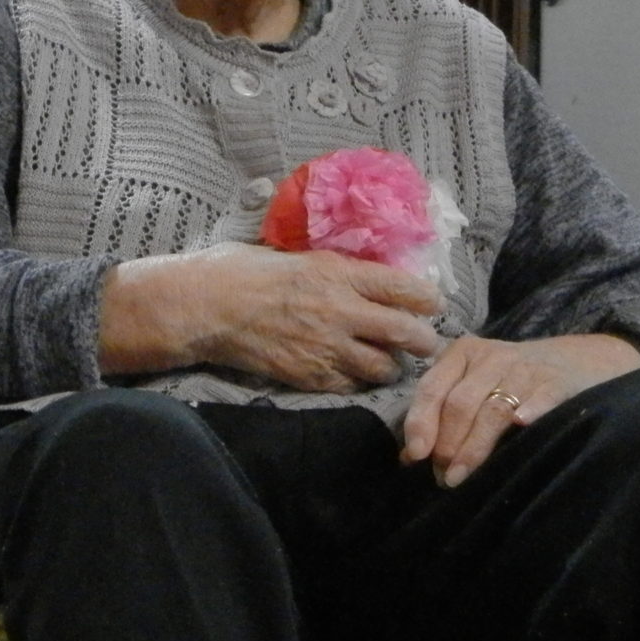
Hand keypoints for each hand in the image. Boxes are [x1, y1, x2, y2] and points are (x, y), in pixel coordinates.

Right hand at [101, 243, 443, 392]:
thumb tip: (357, 268)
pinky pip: (350, 386)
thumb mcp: (293, 254)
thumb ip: (330, 266)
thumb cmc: (240, 270)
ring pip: (383, 367)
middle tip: (427, 342)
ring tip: (389, 362)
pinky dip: (357, 382)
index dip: (427, 298)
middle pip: (406, 333)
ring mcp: (326, 348)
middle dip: (424, 340)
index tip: (434, 303)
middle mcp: (341, 311)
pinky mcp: (309, 376)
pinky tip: (353, 374)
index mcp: (338, 273)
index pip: (403, 287)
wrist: (204, 307)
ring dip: (392, 366)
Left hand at [401, 333, 639, 486]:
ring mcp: (525, 369)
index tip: (416, 456)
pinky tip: (521, 428)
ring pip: (492, 410)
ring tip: (462, 476)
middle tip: (443, 477)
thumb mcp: (474, 386)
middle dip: (447, 444)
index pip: (432, 388)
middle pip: (459, 404)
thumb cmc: (512, 381)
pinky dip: (529, 413)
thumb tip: (408, 457)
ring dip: (475, 447)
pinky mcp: (556, 383)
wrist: (576, 361)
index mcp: (463, 354)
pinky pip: (539, 399)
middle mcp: (491, 357)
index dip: (421, 423)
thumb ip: (441, 414)